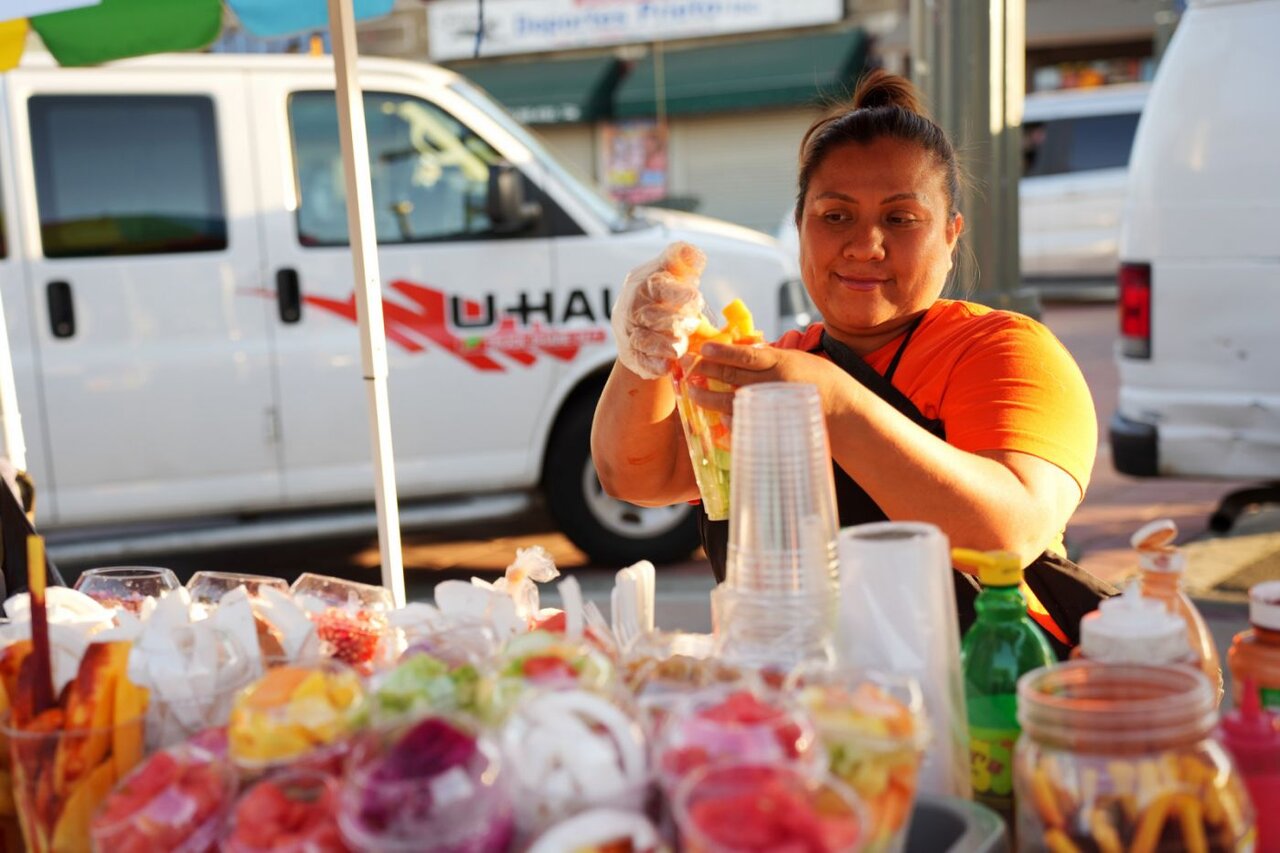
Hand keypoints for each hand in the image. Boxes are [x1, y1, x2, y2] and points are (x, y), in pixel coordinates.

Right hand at [610, 243, 705, 378]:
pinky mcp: (630, 355)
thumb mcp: (673, 271)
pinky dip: (655, 365)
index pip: (656, 286)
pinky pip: (640, 362)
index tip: (696, 298)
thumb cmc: (664, 292)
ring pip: (644, 341)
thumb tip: (693, 254)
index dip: (677, 293)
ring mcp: (628, 332)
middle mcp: (631, 308)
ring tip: (682, 345)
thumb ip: (683, 260)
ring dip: (667, 345)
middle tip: (693, 323)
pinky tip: (669, 366)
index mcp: (641, 284)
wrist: (641, 320)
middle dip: (676, 321)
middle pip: (651, 316)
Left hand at [687, 342, 854, 415]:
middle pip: (731, 376)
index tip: (702, 348)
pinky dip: (727, 421)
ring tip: (691, 391)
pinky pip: (745, 424)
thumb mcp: (798, 360)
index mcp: (781, 363)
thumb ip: (770, 358)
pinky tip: (713, 418)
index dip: (720, 352)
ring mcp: (772, 406)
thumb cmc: (820, 380)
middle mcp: (773, 383)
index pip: (744, 356)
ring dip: (707, 396)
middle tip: (685, 366)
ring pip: (731, 400)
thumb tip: (740, 352)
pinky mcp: (773, 425)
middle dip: (705, 370)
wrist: (845, 411)